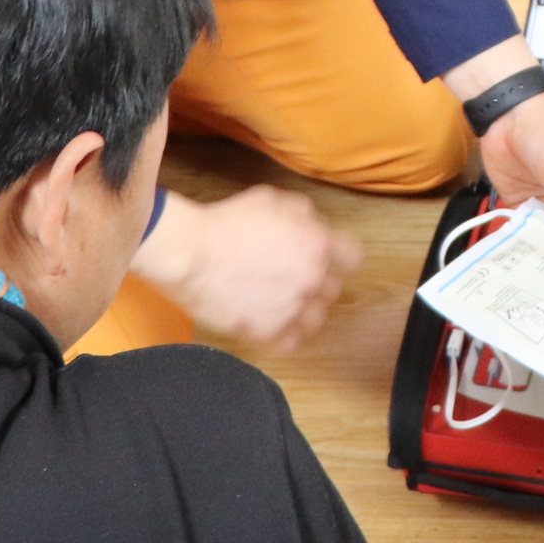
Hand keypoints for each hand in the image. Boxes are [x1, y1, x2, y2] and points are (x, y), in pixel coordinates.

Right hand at [131, 185, 362, 350]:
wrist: (190, 253)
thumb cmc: (225, 223)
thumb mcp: (274, 200)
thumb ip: (305, 215)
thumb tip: (315, 227)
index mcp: (319, 244)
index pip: (354, 258)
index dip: (338, 257)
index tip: (326, 260)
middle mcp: (312, 278)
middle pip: (334, 289)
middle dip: (316, 281)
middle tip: (290, 277)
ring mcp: (292, 308)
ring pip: (316, 318)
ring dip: (302, 310)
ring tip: (279, 301)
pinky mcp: (269, 332)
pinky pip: (291, 342)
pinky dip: (282, 334)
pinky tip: (268, 320)